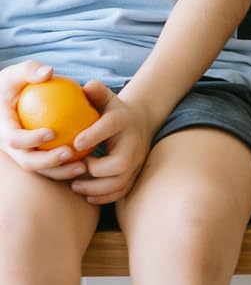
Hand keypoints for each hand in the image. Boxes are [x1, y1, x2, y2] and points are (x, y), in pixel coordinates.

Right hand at [0, 61, 90, 180]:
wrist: (13, 99)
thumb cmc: (17, 83)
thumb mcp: (18, 72)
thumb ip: (30, 70)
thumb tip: (48, 72)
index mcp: (3, 128)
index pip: (13, 139)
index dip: (30, 139)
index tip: (51, 132)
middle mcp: (10, 146)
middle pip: (26, 161)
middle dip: (47, 161)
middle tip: (69, 152)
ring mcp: (23, 154)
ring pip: (40, 170)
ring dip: (61, 171)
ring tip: (83, 166)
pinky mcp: (36, 157)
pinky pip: (52, 167)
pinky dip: (67, 168)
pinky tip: (87, 163)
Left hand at [68, 84, 155, 205]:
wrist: (141, 122)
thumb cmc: (113, 110)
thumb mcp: (106, 98)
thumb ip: (96, 92)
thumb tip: (84, 86)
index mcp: (123, 121)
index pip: (110, 127)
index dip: (94, 135)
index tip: (75, 143)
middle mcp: (133, 143)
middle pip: (120, 163)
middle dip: (96, 170)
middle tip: (76, 168)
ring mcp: (136, 161)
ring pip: (121, 182)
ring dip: (96, 188)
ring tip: (75, 185)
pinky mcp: (134, 174)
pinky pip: (122, 191)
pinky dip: (104, 197)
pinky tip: (86, 195)